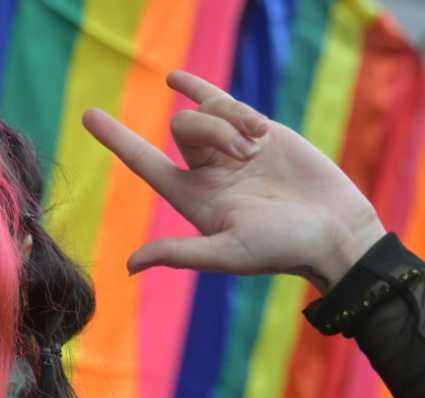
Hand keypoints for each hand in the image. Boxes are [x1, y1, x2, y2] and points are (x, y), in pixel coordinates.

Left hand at [82, 70, 385, 293]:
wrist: (336, 231)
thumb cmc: (282, 249)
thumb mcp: (226, 252)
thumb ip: (177, 253)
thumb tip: (128, 267)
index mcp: (193, 198)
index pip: (144, 163)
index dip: (116, 139)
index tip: (88, 115)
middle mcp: (208, 172)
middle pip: (181, 128)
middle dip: (208, 128)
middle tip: (245, 153)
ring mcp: (233, 149)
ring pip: (207, 110)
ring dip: (231, 121)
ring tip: (259, 146)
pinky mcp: (260, 132)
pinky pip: (231, 103)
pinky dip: (239, 110)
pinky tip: (257, 128)